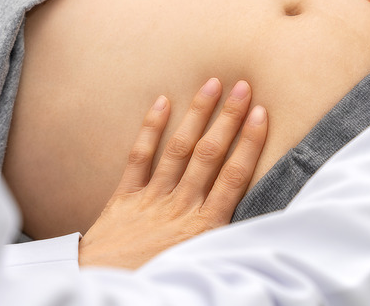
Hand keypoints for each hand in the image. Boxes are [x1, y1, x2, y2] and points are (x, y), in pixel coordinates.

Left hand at [78, 79, 267, 268]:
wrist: (107, 288)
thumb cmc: (158, 280)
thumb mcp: (202, 263)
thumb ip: (222, 237)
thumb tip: (255, 223)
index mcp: (205, 226)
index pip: (234, 176)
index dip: (250, 142)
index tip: (261, 114)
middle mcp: (181, 206)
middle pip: (209, 154)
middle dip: (228, 118)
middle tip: (243, 87)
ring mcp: (153, 198)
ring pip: (178, 149)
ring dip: (197, 114)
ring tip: (211, 84)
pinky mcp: (126, 197)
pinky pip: (139, 157)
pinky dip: (150, 129)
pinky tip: (162, 101)